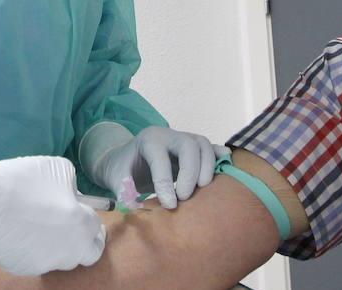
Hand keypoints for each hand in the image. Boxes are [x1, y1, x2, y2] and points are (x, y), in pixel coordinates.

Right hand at [0, 154, 105, 275]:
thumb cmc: (20, 182)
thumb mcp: (57, 168)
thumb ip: (72, 184)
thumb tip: (71, 194)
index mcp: (80, 226)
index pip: (96, 229)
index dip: (91, 218)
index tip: (85, 212)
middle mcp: (68, 251)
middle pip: (87, 252)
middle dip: (85, 240)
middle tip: (73, 224)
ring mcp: (46, 263)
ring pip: (63, 258)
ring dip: (62, 244)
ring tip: (44, 225)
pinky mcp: (24, 268)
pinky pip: (39, 259)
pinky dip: (37, 248)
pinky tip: (22, 232)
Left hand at [91, 127, 220, 208]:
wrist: (127, 159)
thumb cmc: (122, 170)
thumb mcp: (115, 180)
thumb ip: (122, 190)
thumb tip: (134, 204)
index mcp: (148, 140)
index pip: (161, 158)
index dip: (165, 182)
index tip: (169, 205)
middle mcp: (168, 135)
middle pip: (189, 146)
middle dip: (191, 173)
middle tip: (185, 197)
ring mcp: (184, 139)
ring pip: (203, 145)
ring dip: (207, 168)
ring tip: (201, 190)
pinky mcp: (194, 148)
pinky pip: (212, 148)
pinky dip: (220, 158)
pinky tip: (226, 170)